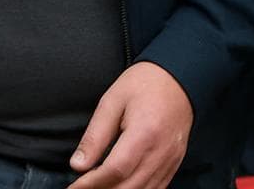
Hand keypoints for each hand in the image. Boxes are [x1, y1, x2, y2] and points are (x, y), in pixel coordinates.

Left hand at [70, 62, 192, 188]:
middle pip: (128, 187)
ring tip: (99, 188)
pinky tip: (121, 187)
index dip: (91, 184)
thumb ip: (95, 135)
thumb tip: (78, 164)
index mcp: (144, 133)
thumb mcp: (113, 101)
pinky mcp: (174, 163)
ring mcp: (170, 160)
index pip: (115, 170)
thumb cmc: (146, 83)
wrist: (180, 77)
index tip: (74, 186)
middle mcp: (160, 152)